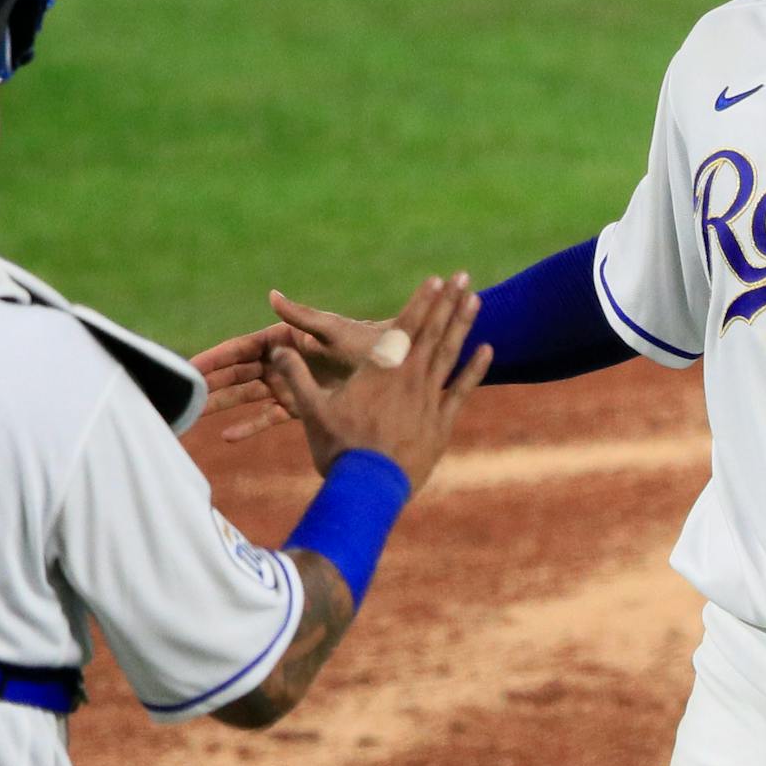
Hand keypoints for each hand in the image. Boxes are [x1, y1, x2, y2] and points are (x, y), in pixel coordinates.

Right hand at [191, 290, 396, 441]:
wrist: (400, 370)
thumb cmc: (372, 345)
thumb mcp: (335, 332)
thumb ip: (303, 318)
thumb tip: (272, 296)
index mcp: (285, 340)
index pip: (241, 350)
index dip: (215, 359)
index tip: (189, 368)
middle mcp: (282, 361)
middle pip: (237, 375)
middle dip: (210, 384)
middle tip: (179, 397)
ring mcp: (290, 384)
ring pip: (247, 396)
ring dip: (223, 405)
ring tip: (193, 417)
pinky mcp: (301, 406)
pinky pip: (269, 417)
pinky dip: (250, 426)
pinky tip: (227, 438)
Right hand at [267, 274, 491, 492]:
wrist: (369, 490)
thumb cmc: (339, 450)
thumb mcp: (311, 411)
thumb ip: (296, 376)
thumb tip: (277, 349)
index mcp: (380, 372)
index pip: (404, 328)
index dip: (421, 301)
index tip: (436, 279)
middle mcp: (409, 379)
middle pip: (432, 332)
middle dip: (448, 302)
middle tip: (463, 275)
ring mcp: (428, 400)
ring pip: (449, 354)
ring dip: (463, 325)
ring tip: (476, 300)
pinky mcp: (441, 423)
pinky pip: (462, 390)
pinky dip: (475, 368)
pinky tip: (488, 349)